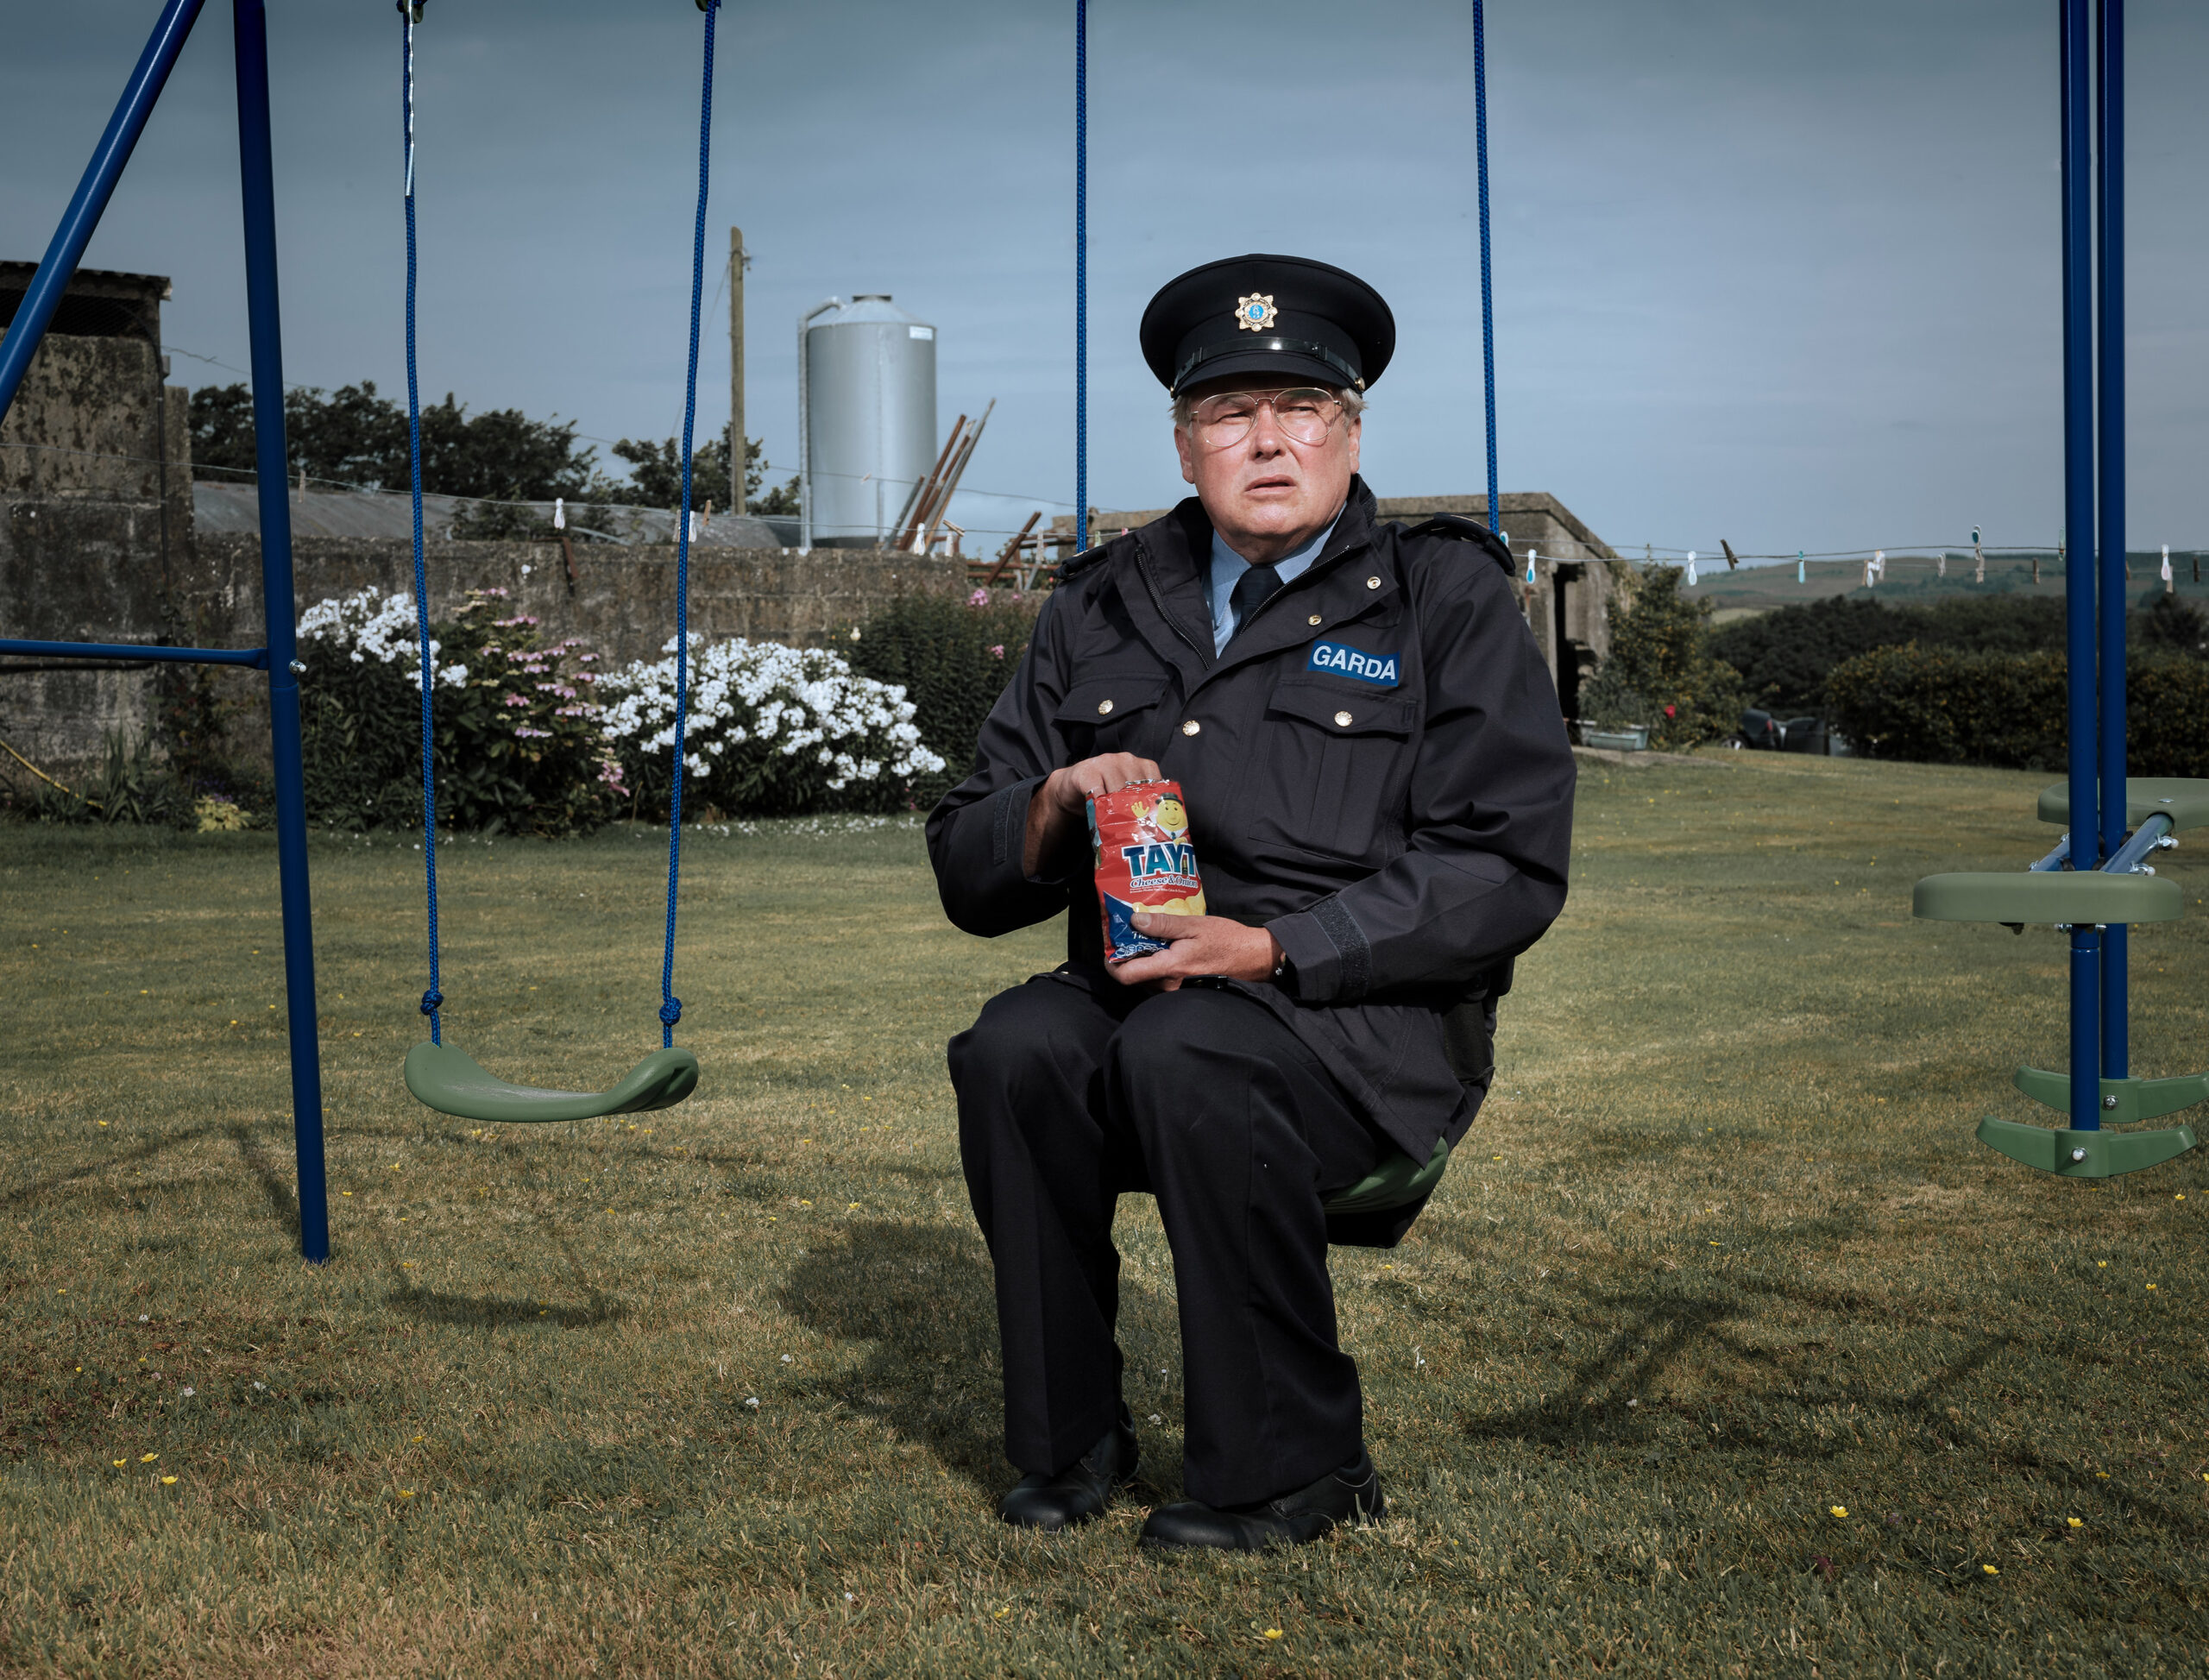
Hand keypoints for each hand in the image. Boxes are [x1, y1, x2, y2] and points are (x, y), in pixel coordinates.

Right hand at [1023, 752, 1160, 876]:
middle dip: (1136, 809)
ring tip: (1118, 824)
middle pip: (1136, 786)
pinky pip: (1095, 788)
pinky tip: (1100, 812)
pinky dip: (1099, 802)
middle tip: (1136, 829)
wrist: (1072, 788)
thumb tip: (1163, 830)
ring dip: (1117, 808)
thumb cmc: (1105, 795)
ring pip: (1117, 787)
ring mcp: (1105, 763)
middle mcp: (1125, 760)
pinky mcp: (1086, 772)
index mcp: (1141, 765)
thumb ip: (1143, 803)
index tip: (1153, 821)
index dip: (1154, 803)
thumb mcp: (1127, 796)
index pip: (1155, 781)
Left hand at [1107, 912, 1281, 991]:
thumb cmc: (1226, 940)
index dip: (1112, 964)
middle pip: (1136, 977)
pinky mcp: (1187, 990)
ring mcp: (1179, 990)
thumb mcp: (1193, 925)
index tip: (1109, 950)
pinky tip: (1166, 949)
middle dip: (1128, 959)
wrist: (1254, 958)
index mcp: (1170, 968)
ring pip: (1149, 980)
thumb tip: (1134, 920)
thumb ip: (1163, 924)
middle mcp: (1171, 985)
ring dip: (1144, 962)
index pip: (1128, 975)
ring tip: (1147, 939)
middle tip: (1128, 937)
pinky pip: (1163, 981)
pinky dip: (1158, 966)